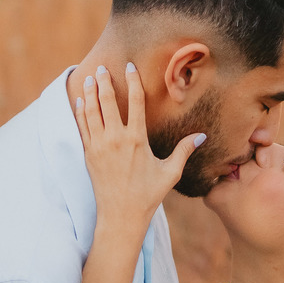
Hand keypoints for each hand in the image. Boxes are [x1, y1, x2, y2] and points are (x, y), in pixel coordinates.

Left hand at [73, 63, 204, 235]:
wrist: (120, 216)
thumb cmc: (148, 195)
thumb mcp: (170, 172)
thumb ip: (184, 150)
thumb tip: (202, 136)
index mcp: (137, 139)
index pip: (134, 101)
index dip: (132, 81)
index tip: (129, 66)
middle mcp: (116, 139)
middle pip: (108, 101)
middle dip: (105, 81)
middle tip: (104, 67)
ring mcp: (99, 146)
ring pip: (92, 111)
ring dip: (91, 93)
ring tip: (91, 77)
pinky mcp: (89, 154)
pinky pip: (83, 127)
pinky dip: (81, 111)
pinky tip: (81, 101)